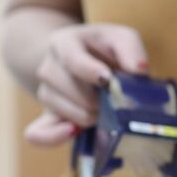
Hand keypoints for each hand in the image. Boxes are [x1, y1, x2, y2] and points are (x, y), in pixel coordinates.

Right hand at [26, 23, 148, 145]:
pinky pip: (37, 134)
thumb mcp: (121, 39)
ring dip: (85, 117)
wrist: (84, 63)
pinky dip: (53, 137)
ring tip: (100, 112)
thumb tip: (138, 69)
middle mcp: (48, 67)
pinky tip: (74, 133)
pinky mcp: (46, 117)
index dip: (88, 70)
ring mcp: (45, 94)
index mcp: (63, 43)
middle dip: (93, 99)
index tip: (106, 80)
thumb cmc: (105, 51)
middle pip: (66, 89)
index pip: (71, 58)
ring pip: (61, 111)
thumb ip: (131, 49)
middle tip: (110, 101)